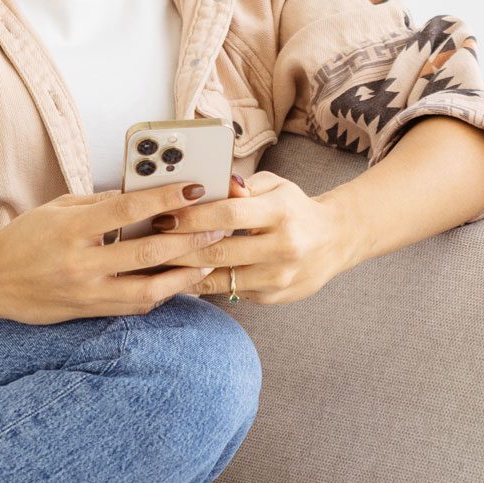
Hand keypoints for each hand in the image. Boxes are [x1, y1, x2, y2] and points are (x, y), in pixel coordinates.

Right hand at [0, 180, 237, 323]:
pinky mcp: (88, 312)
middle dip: (188, 239)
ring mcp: (86, 293)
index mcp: (71, 229)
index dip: (165, 198)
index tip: (194, 189)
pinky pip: (133, 305)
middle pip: (147, 253)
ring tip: (206, 260)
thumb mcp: (57, 209)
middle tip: (216, 226)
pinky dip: (159, 294)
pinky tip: (176, 282)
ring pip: (148, 289)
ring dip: (183, 275)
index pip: (127, 209)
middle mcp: (80, 263)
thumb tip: (142, 195)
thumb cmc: (23, 238)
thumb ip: (100, 203)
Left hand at [150, 171, 353, 304]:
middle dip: (178, 248)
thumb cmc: (294, 208)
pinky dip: (201, 285)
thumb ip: (242, 187)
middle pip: (219, 251)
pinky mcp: (272, 297)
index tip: (164, 216)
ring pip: (219, 278)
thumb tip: (209, 185)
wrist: (334, 241)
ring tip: (156, 262)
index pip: (228, 215)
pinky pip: (228, 291)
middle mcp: (283, 247)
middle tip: (149, 242)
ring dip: (183, 272)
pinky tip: (179, 277)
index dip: (192, 217)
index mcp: (282, 212)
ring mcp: (278, 277)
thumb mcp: (275, 186)